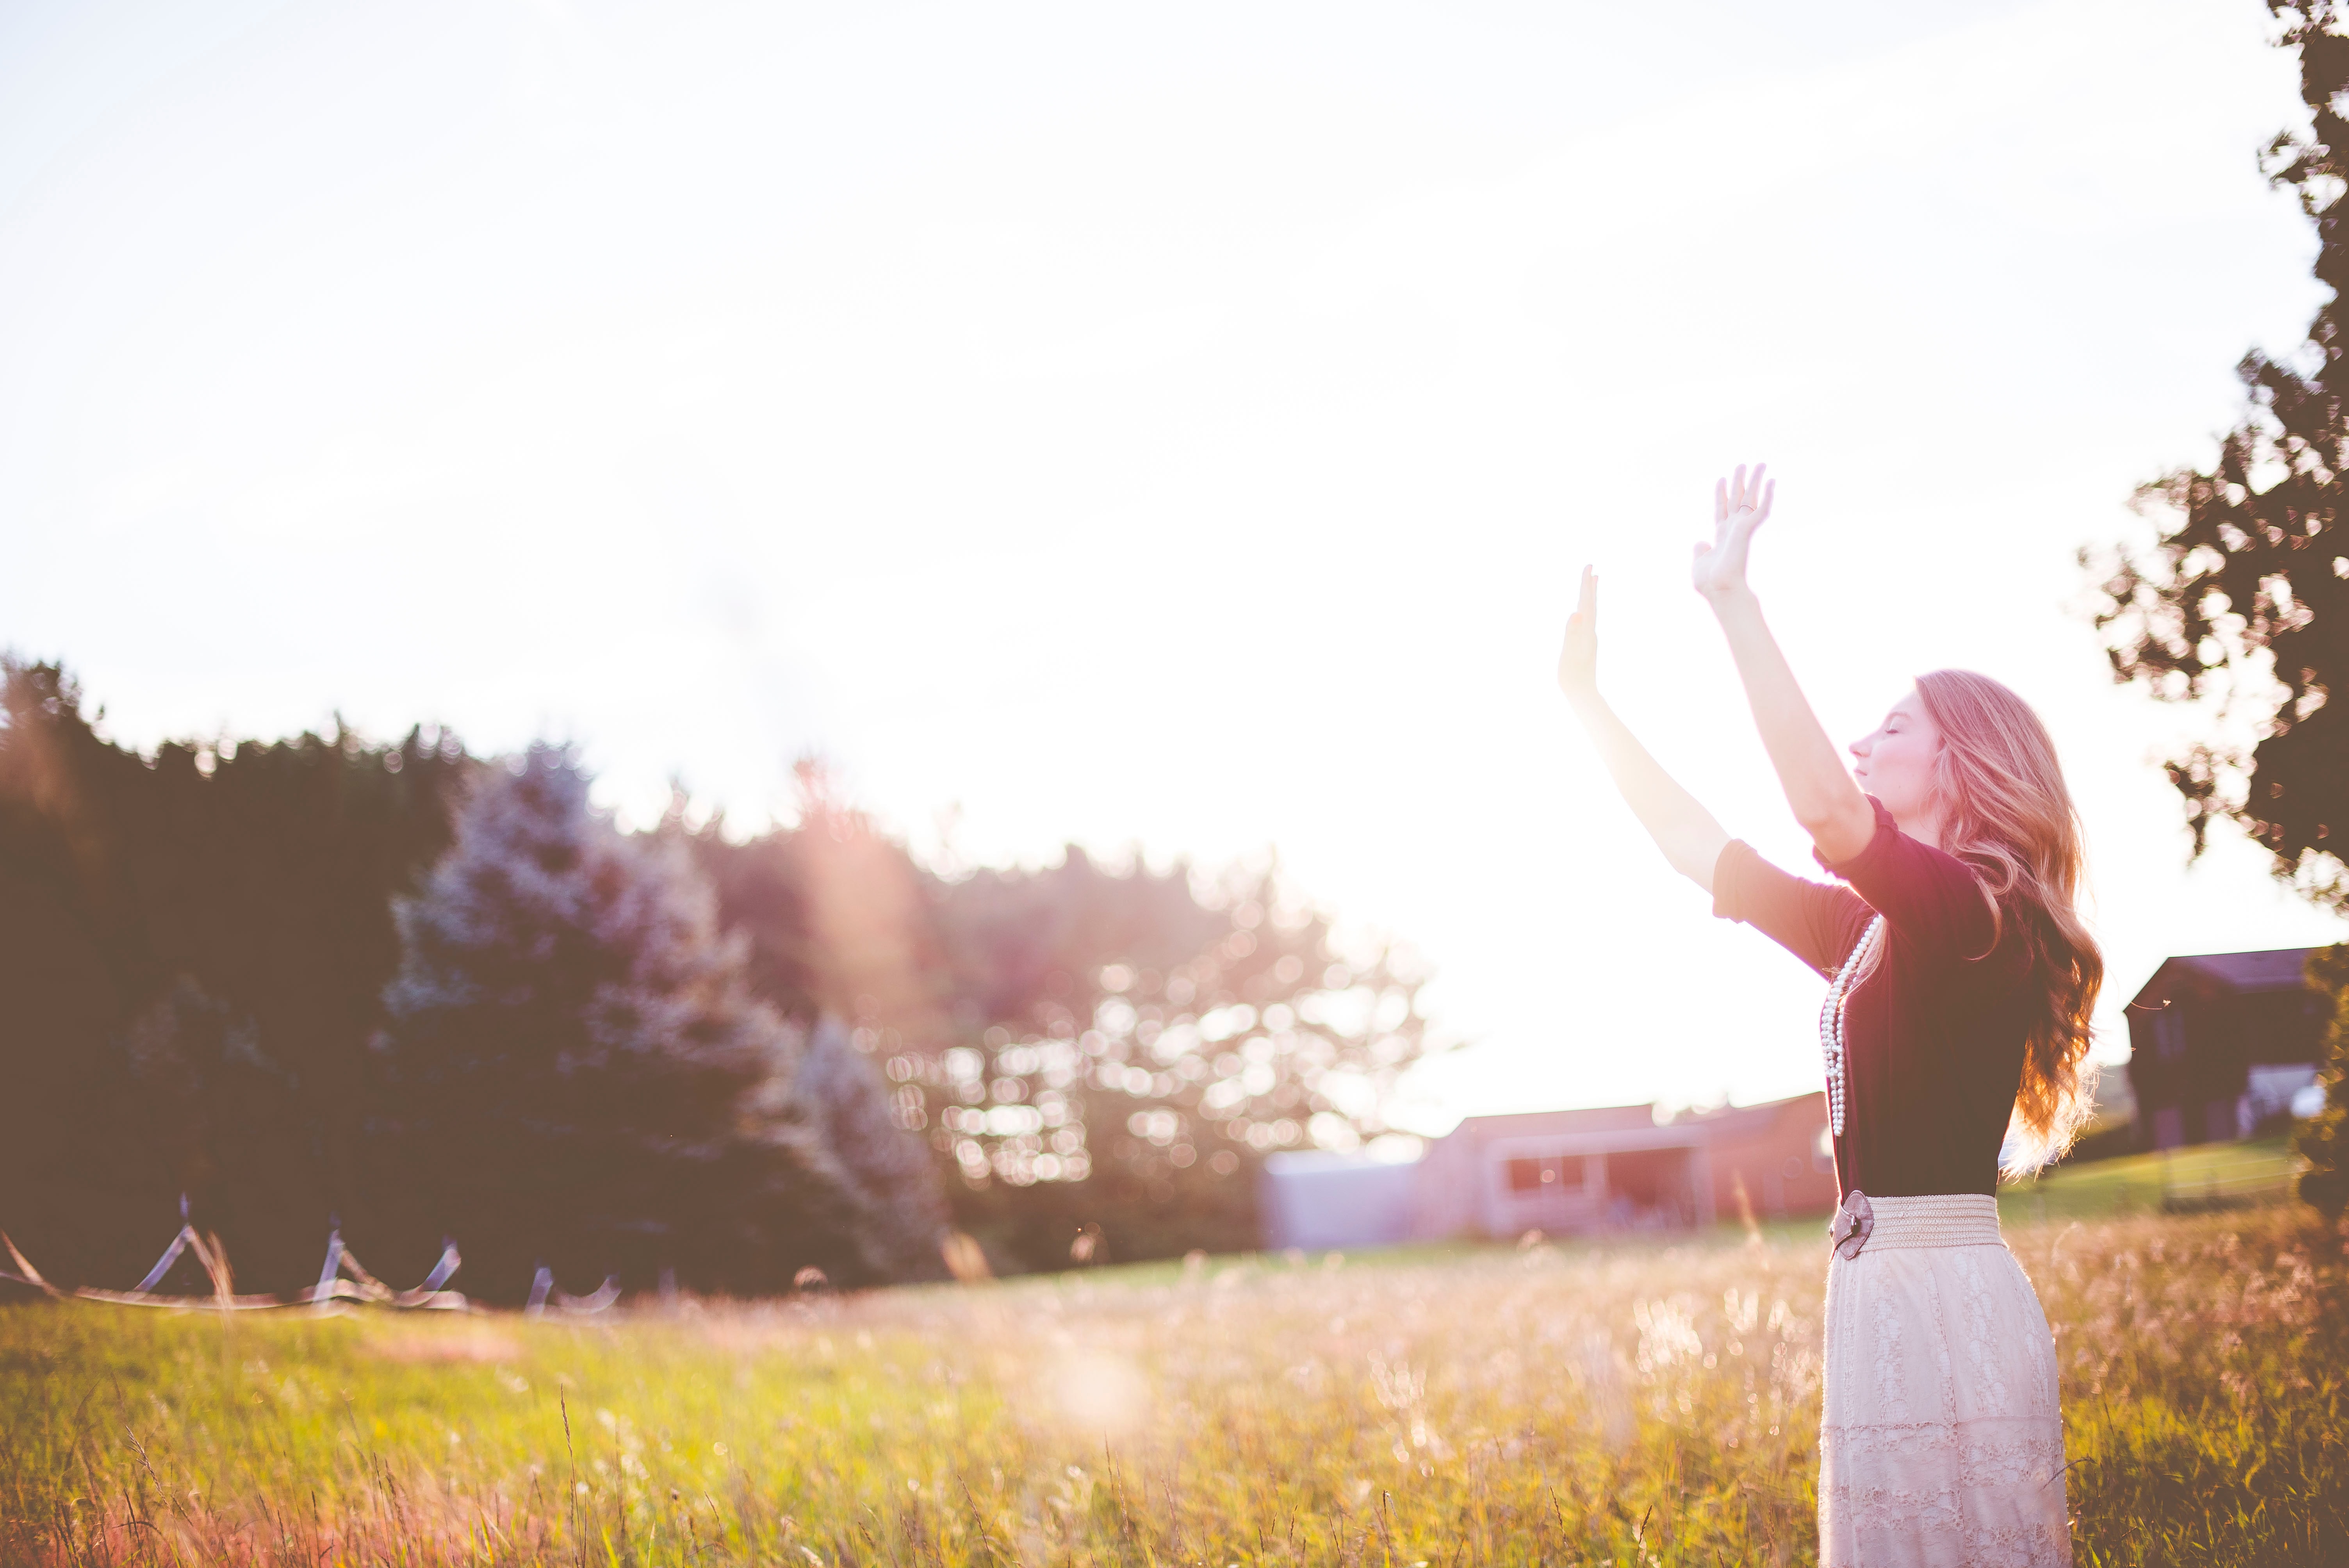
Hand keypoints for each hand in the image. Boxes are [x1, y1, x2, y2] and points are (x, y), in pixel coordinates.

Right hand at [1557, 565, 1598, 698]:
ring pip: (1591, 612)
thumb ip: (1572, 632)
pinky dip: (1587, 610)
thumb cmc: (1572, 676)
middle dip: (1590, 585)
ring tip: (1594, 583)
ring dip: (1591, 596)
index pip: (1586, 602)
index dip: (1586, 584)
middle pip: (1591, 604)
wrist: (1583, 694)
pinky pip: (1588, 621)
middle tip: (1591, 568)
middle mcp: (1590, 632)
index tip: (1589, 566)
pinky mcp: (1586, 644)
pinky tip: (1585, 611)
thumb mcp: (1569, 653)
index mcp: (1586, 631)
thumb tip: (1577, 613)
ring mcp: (1589, 638)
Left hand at [1693, 462, 1772, 601]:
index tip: (1720, 479)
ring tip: (1760, 464)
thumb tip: (1700, 542)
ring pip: (1751, 499)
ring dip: (1756, 481)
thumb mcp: (1698, 563)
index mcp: (1721, 536)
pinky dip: (1768, 495)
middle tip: (1742, 464)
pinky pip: (1762, 509)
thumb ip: (1700, 551)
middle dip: (1740, 482)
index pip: (1721, 510)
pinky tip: (1772, 481)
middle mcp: (1733, 530)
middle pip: (1737, 499)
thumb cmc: (1709, 582)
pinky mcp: (1748, 529)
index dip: (1720, 494)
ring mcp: (1742, 528)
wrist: (1719, 588)